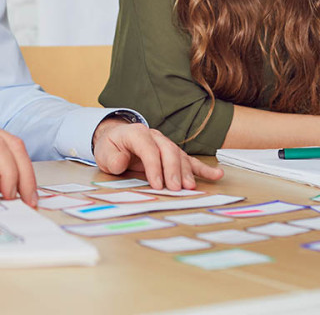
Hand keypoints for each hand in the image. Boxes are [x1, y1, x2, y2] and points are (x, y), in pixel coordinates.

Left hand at [92, 118, 223, 189]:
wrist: (116, 140)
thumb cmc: (111, 148)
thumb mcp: (104, 153)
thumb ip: (111, 158)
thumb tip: (121, 163)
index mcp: (136, 133)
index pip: (148, 148)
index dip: (154, 166)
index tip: (157, 185)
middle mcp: (154, 136)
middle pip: (168, 150)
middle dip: (173, 170)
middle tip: (176, 188)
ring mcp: (165, 144)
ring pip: (179, 155)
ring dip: (186, 172)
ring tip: (190, 187)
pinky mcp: (173, 154)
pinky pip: (190, 160)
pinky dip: (204, 169)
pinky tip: (217, 175)